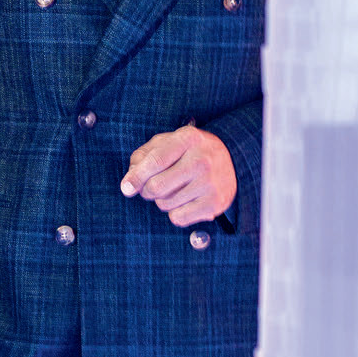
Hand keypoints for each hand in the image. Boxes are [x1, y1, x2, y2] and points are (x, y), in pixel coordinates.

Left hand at [120, 126, 236, 226]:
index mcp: (188, 138)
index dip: (136, 177)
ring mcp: (210, 182)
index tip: (126, 188)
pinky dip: (176, 213)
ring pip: (165, 204)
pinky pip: (178, 218)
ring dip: (163, 201)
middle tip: (153, 187)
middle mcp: (202, 160)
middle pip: (157, 186)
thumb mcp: (168, 142)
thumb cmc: (190, 151)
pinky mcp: (216, 203)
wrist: (232, 160)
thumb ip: (143, 156)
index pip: (156, 161)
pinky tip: (186, 200)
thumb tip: (128, 183)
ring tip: (176, 189)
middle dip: (147, 190)